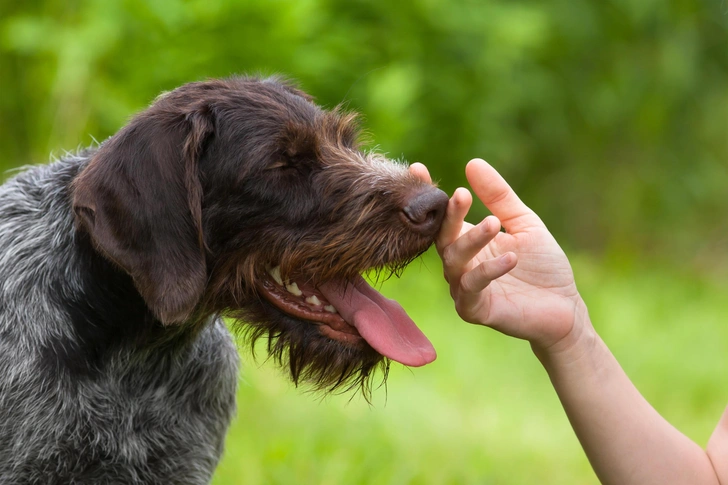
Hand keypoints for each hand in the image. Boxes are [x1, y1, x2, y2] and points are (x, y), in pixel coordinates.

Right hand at [412, 159, 586, 350]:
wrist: (565, 307)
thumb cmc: (542, 266)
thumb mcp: (523, 223)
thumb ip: (499, 197)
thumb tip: (473, 163)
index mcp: (466, 241)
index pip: (441, 216)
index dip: (428, 194)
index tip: (418, 168)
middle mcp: (458, 264)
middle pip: (443, 237)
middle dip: (450, 216)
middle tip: (461, 195)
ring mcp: (463, 288)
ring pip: (454, 261)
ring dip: (472, 240)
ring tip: (494, 223)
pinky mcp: (474, 310)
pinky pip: (473, 288)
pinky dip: (489, 271)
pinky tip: (511, 257)